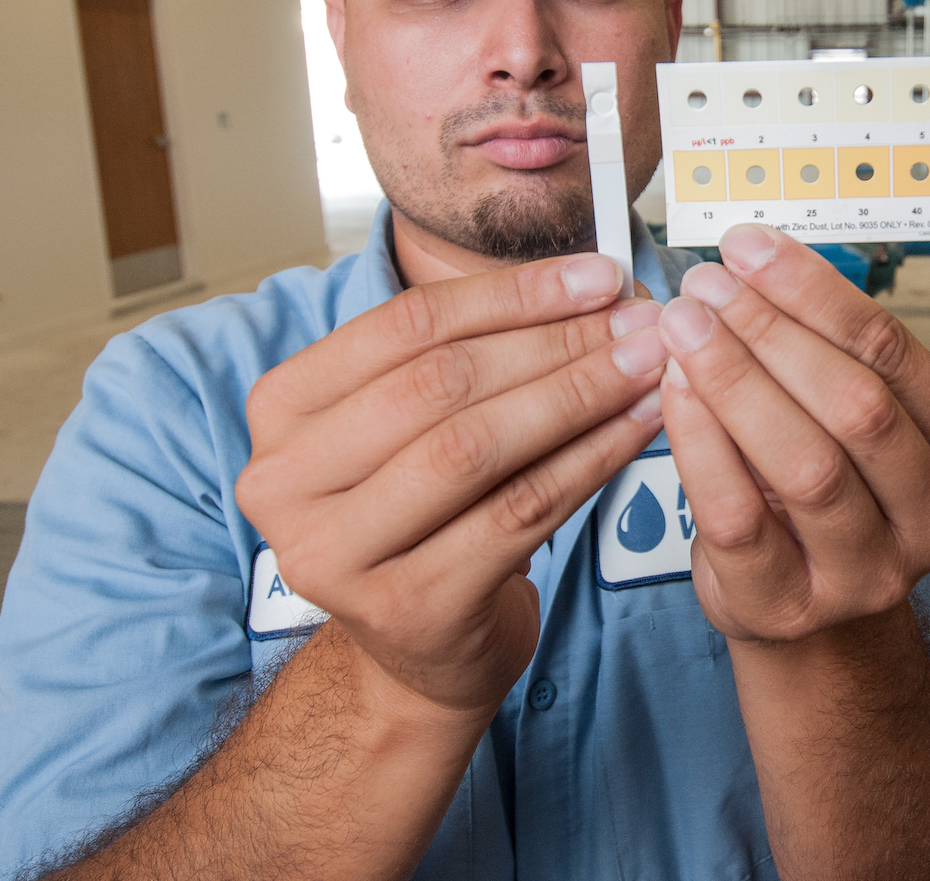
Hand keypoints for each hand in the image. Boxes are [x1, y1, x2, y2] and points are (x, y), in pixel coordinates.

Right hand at [235, 254, 668, 713]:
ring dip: (579, 397)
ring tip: (650, 368)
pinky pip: (519, 512)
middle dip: (556, 345)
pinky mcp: (406, 607)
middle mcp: (283, 481)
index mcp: (279, 408)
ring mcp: (335, 554)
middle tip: (642, 324)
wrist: (422, 652)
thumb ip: (475, 354)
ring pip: (477, 447)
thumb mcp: (419, 426)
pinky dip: (591, 462)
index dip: (513, 295)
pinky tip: (640, 429)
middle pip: (441, 384)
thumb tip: (594, 287)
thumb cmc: (429, 515)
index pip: (406, 325)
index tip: (600, 277)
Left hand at [656, 226, 929, 641]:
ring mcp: (867, 572)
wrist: (808, 611)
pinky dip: (700, 444)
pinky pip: (738, 517)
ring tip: (684, 327)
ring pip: (806, 465)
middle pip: (857, 406)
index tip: (749, 248)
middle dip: (772, 332)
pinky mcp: (790, 605)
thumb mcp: (851, 421)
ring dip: (736, 381)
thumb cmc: (826, 490)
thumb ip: (827, 353)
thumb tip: (752, 262)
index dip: (815, 291)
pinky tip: (672, 391)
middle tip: (707, 286)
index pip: (893, 352)